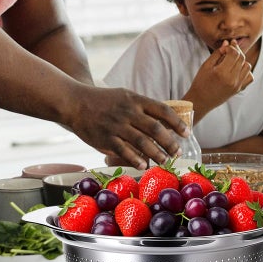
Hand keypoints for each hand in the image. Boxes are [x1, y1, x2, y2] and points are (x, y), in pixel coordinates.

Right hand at [64, 86, 188, 169]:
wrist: (75, 102)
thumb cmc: (104, 100)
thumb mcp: (125, 96)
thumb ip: (143, 107)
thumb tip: (164, 121)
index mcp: (136, 100)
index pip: (163, 110)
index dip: (177, 123)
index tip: (187, 133)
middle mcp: (128, 112)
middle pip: (156, 129)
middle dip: (170, 142)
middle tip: (178, 152)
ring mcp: (117, 126)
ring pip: (142, 142)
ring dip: (157, 153)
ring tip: (165, 161)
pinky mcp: (105, 138)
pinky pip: (124, 151)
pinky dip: (136, 159)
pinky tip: (144, 165)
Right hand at [186, 41, 253, 116]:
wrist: (200, 101)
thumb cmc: (201, 82)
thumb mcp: (206, 65)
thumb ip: (218, 53)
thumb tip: (227, 43)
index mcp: (222, 72)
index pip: (234, 53)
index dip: (230, 47)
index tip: (225, 47)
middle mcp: (232, 79)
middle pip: (242, 58)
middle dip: (237, 51)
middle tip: (229, 49)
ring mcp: (237, 85)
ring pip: (247, 66)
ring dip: (241, 60)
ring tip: (232, 60)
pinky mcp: (239, 89)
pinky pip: (249, 77)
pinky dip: (246, 71)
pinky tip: (237, 69)